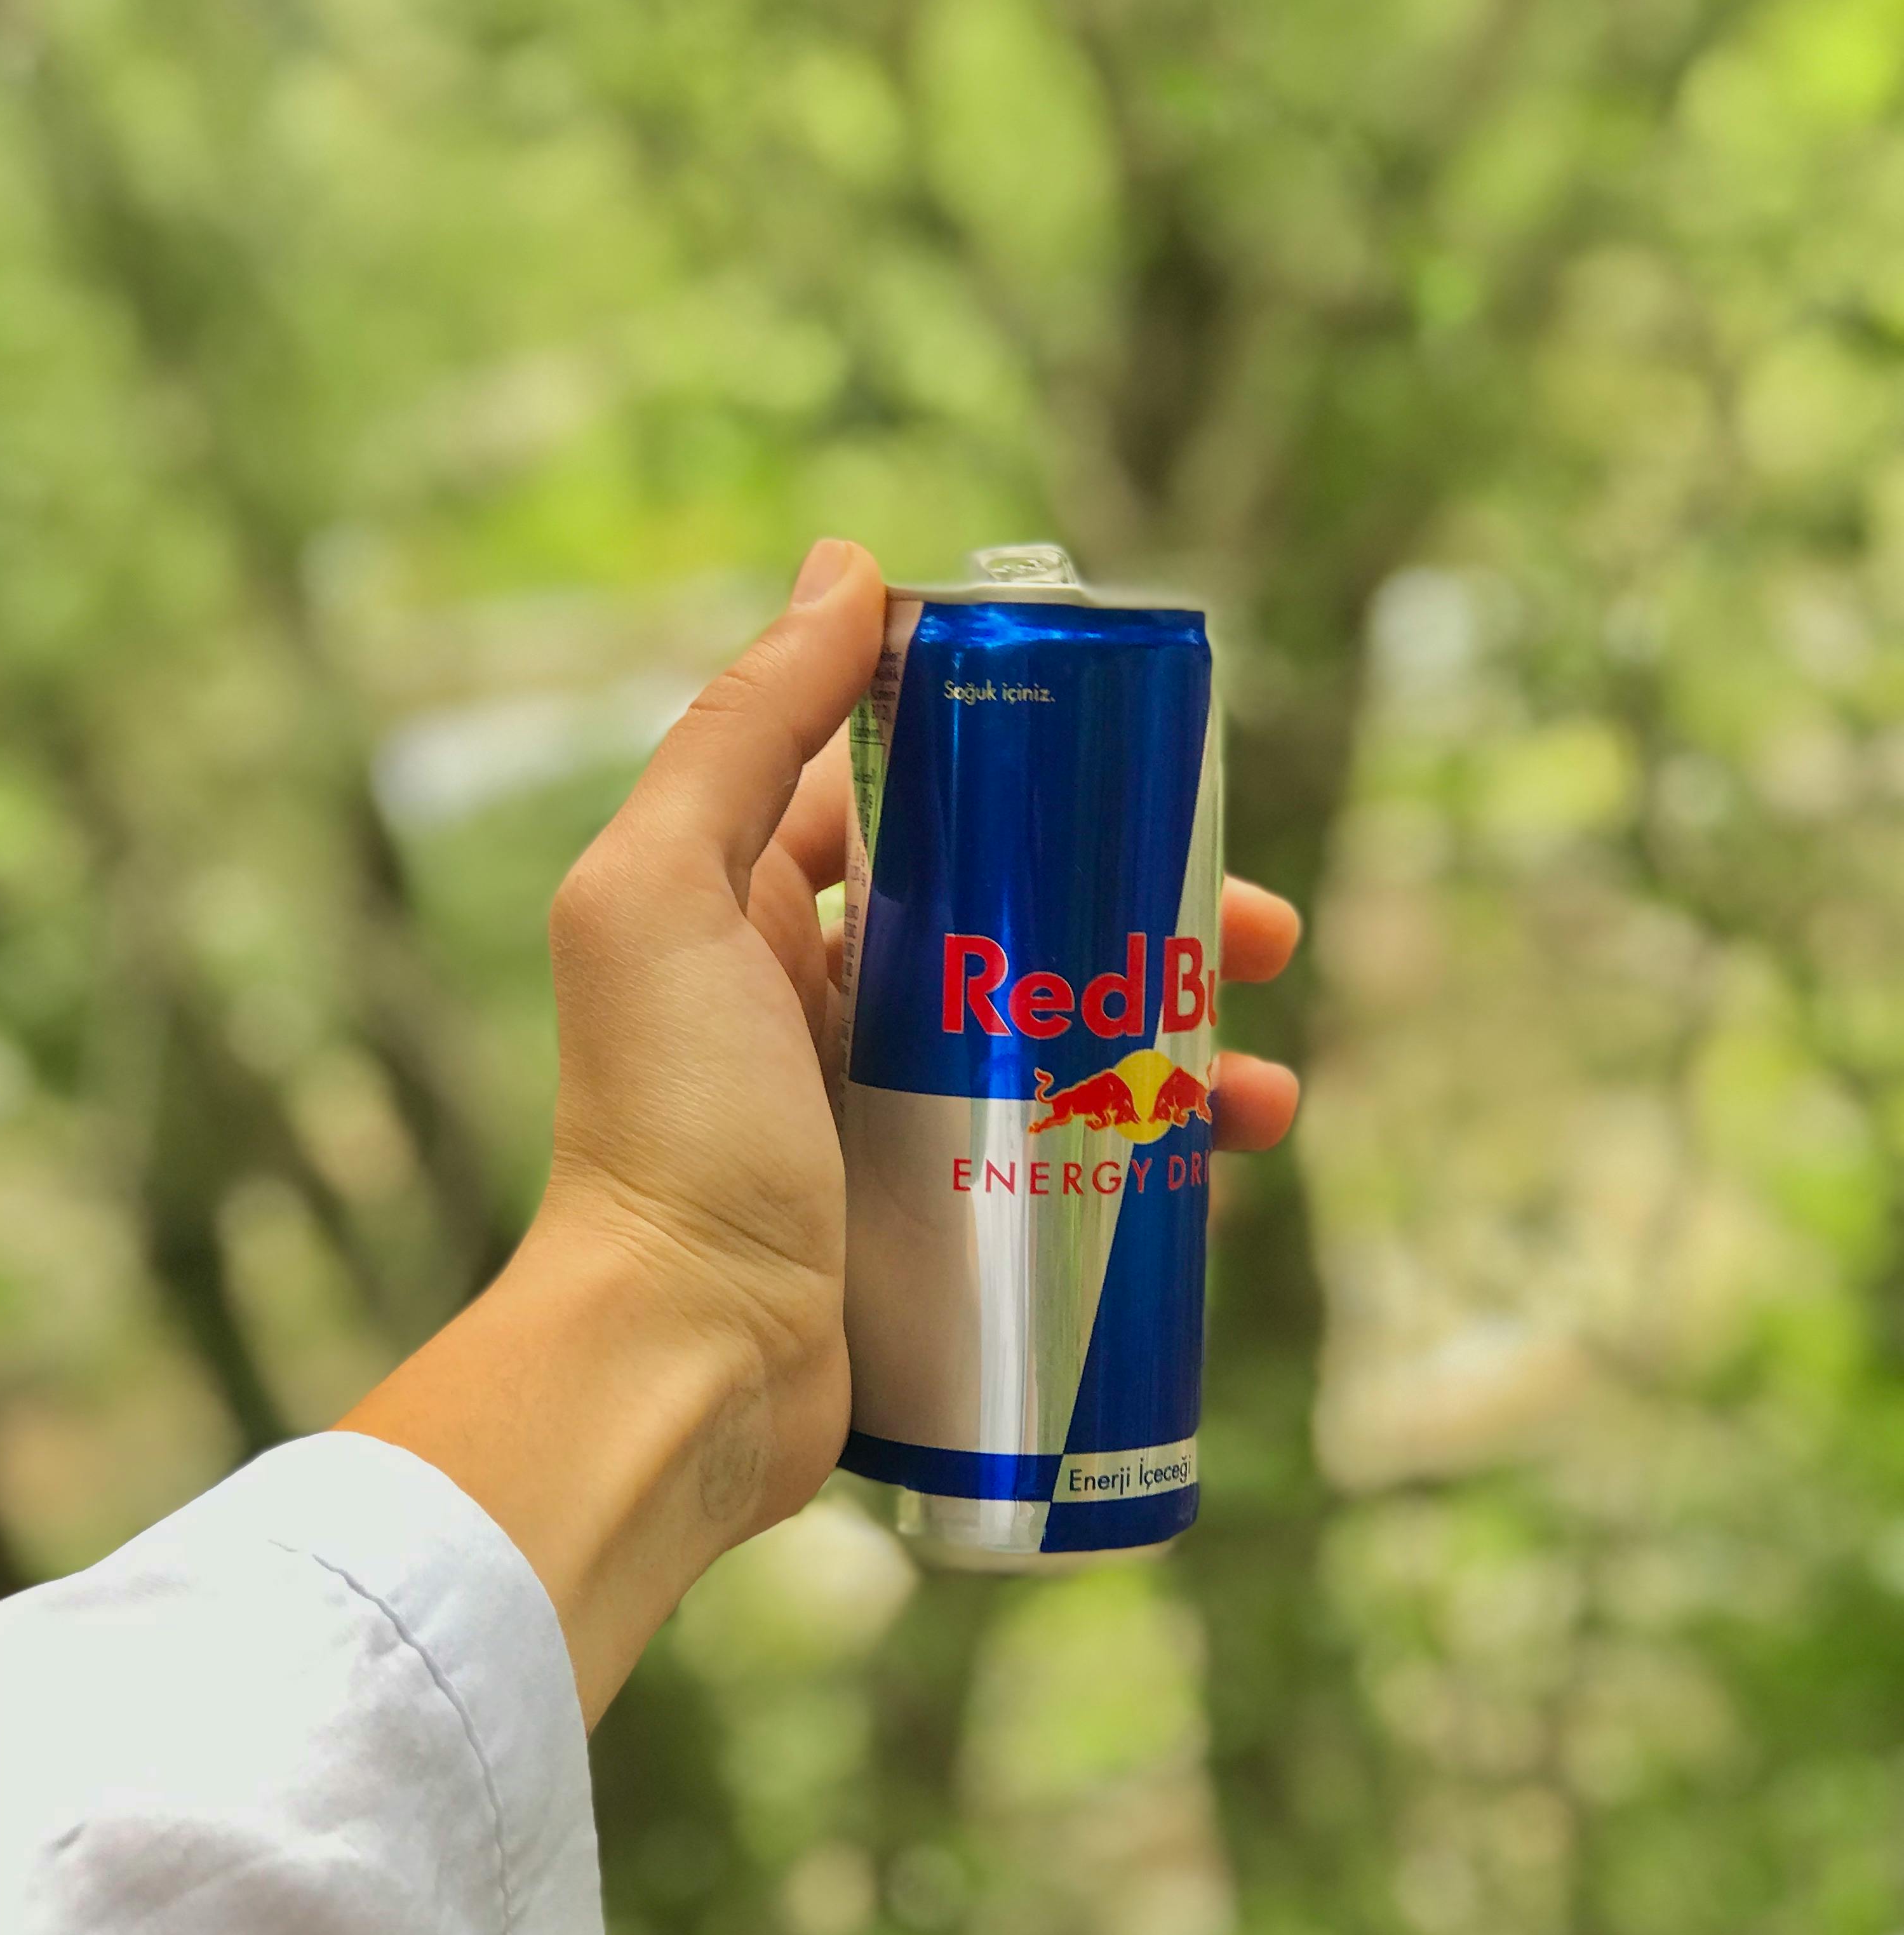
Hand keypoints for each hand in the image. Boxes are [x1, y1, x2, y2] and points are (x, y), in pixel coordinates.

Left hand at [341, 540, 1300, 1724]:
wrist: (676, 1369)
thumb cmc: (664, 1131)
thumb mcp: (666, 896)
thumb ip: (739, 729)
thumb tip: (847, 566)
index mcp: (756, 914)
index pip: (917, 803)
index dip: (1036, 774)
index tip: (1147, 770)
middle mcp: (824, 1009)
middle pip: (1023, 925)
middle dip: (1151, 918)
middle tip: (1264, 932)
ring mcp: (888, 1124)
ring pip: (1068, 1050)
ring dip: (1184, 1048)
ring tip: (1270, 1084)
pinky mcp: (938, 1228)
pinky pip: (1069, 1167)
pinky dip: (1157, 1159)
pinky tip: (1230, 1167)